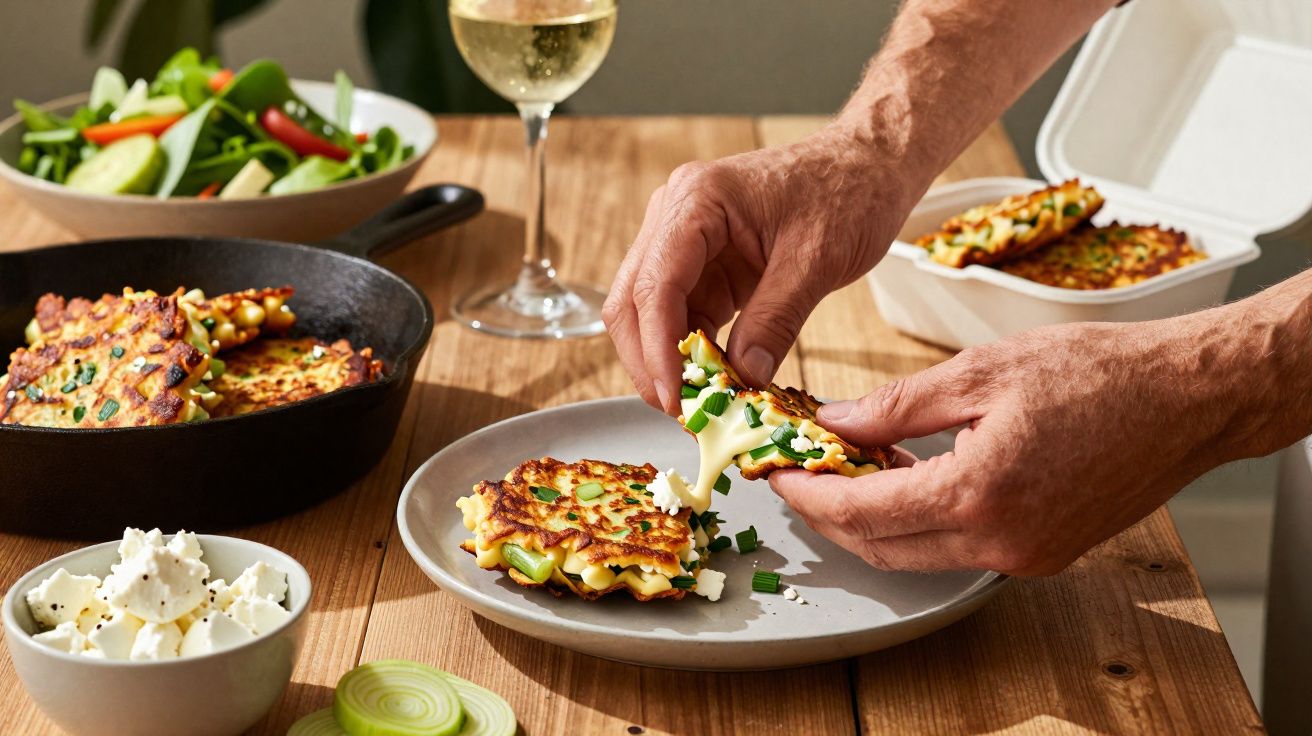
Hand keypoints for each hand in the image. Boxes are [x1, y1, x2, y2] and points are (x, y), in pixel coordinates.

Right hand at [603, 126, 911, 413]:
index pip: (654, 284)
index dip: (657, 348)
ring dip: (669, 362)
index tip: (673, 396)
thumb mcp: (817, 259)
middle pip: (634, 301)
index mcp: (697, 199)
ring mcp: (686, 241)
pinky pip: (684, 317)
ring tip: (699, 407)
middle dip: (650, 362)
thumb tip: (744, 377)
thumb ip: (776, 319)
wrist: (868, 166)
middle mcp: (677, 215)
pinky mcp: (704, 265)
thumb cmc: (848, 192)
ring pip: (651, 315)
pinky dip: (694, 353)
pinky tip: (714, 383)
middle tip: (679, 412)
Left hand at [770, 311, 1254, 575]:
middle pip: (881, 546)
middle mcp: (999, 542)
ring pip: (917, 553)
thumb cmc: (1098, 372)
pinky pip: (958, 547)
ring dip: (873, 518)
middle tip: (799, 473)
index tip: (777, 472)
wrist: (1189, 398)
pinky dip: (920, 519)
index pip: (861, 513)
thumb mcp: (981, 371)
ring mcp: (1024, 555)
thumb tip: (836, 421)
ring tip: (847, 466)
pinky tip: (907, 474)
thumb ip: (897, 404)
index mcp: (977, 494)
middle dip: (830, 513)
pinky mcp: (1043, 552)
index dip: (808, 495)